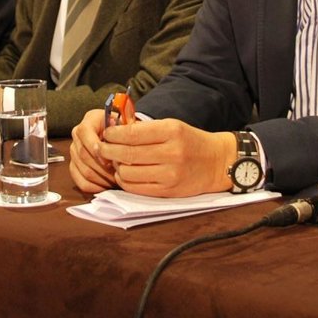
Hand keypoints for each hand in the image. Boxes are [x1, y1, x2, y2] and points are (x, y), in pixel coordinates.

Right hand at [68, 109, 118, 193]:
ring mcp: (74, 151)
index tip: (109, 159)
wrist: (119, 137)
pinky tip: (107, 185)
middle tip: (117, 173)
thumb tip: (124, 136)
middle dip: (102, 167)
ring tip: (116, 179)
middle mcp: (78, 135)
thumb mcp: (126, 124)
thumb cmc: (123, 130)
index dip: (96, 148)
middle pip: (83, 154)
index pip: (84, 132)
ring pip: (84, 170)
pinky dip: (95, 186)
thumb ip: (125, 129)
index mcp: (90, 120)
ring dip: (101, 178)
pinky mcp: (74, 166)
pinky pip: (81, 181)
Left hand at [99, 119, 237, 197]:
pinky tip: (124, 174)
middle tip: (101, 148)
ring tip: (115, 161)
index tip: (106, 134)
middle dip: (108, 151)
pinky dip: (124, 181)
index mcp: (172, 131)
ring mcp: (170, 174)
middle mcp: (171, 153)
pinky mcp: (168, 191)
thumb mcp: (173, 126)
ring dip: (116, 167)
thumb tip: (116, 129)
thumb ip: (146, 128)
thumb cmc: (190, 141)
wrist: (216, 163)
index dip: (114, 134)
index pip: (133, 133)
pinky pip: (136, 188)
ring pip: (129, 173)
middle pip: (128, 154)